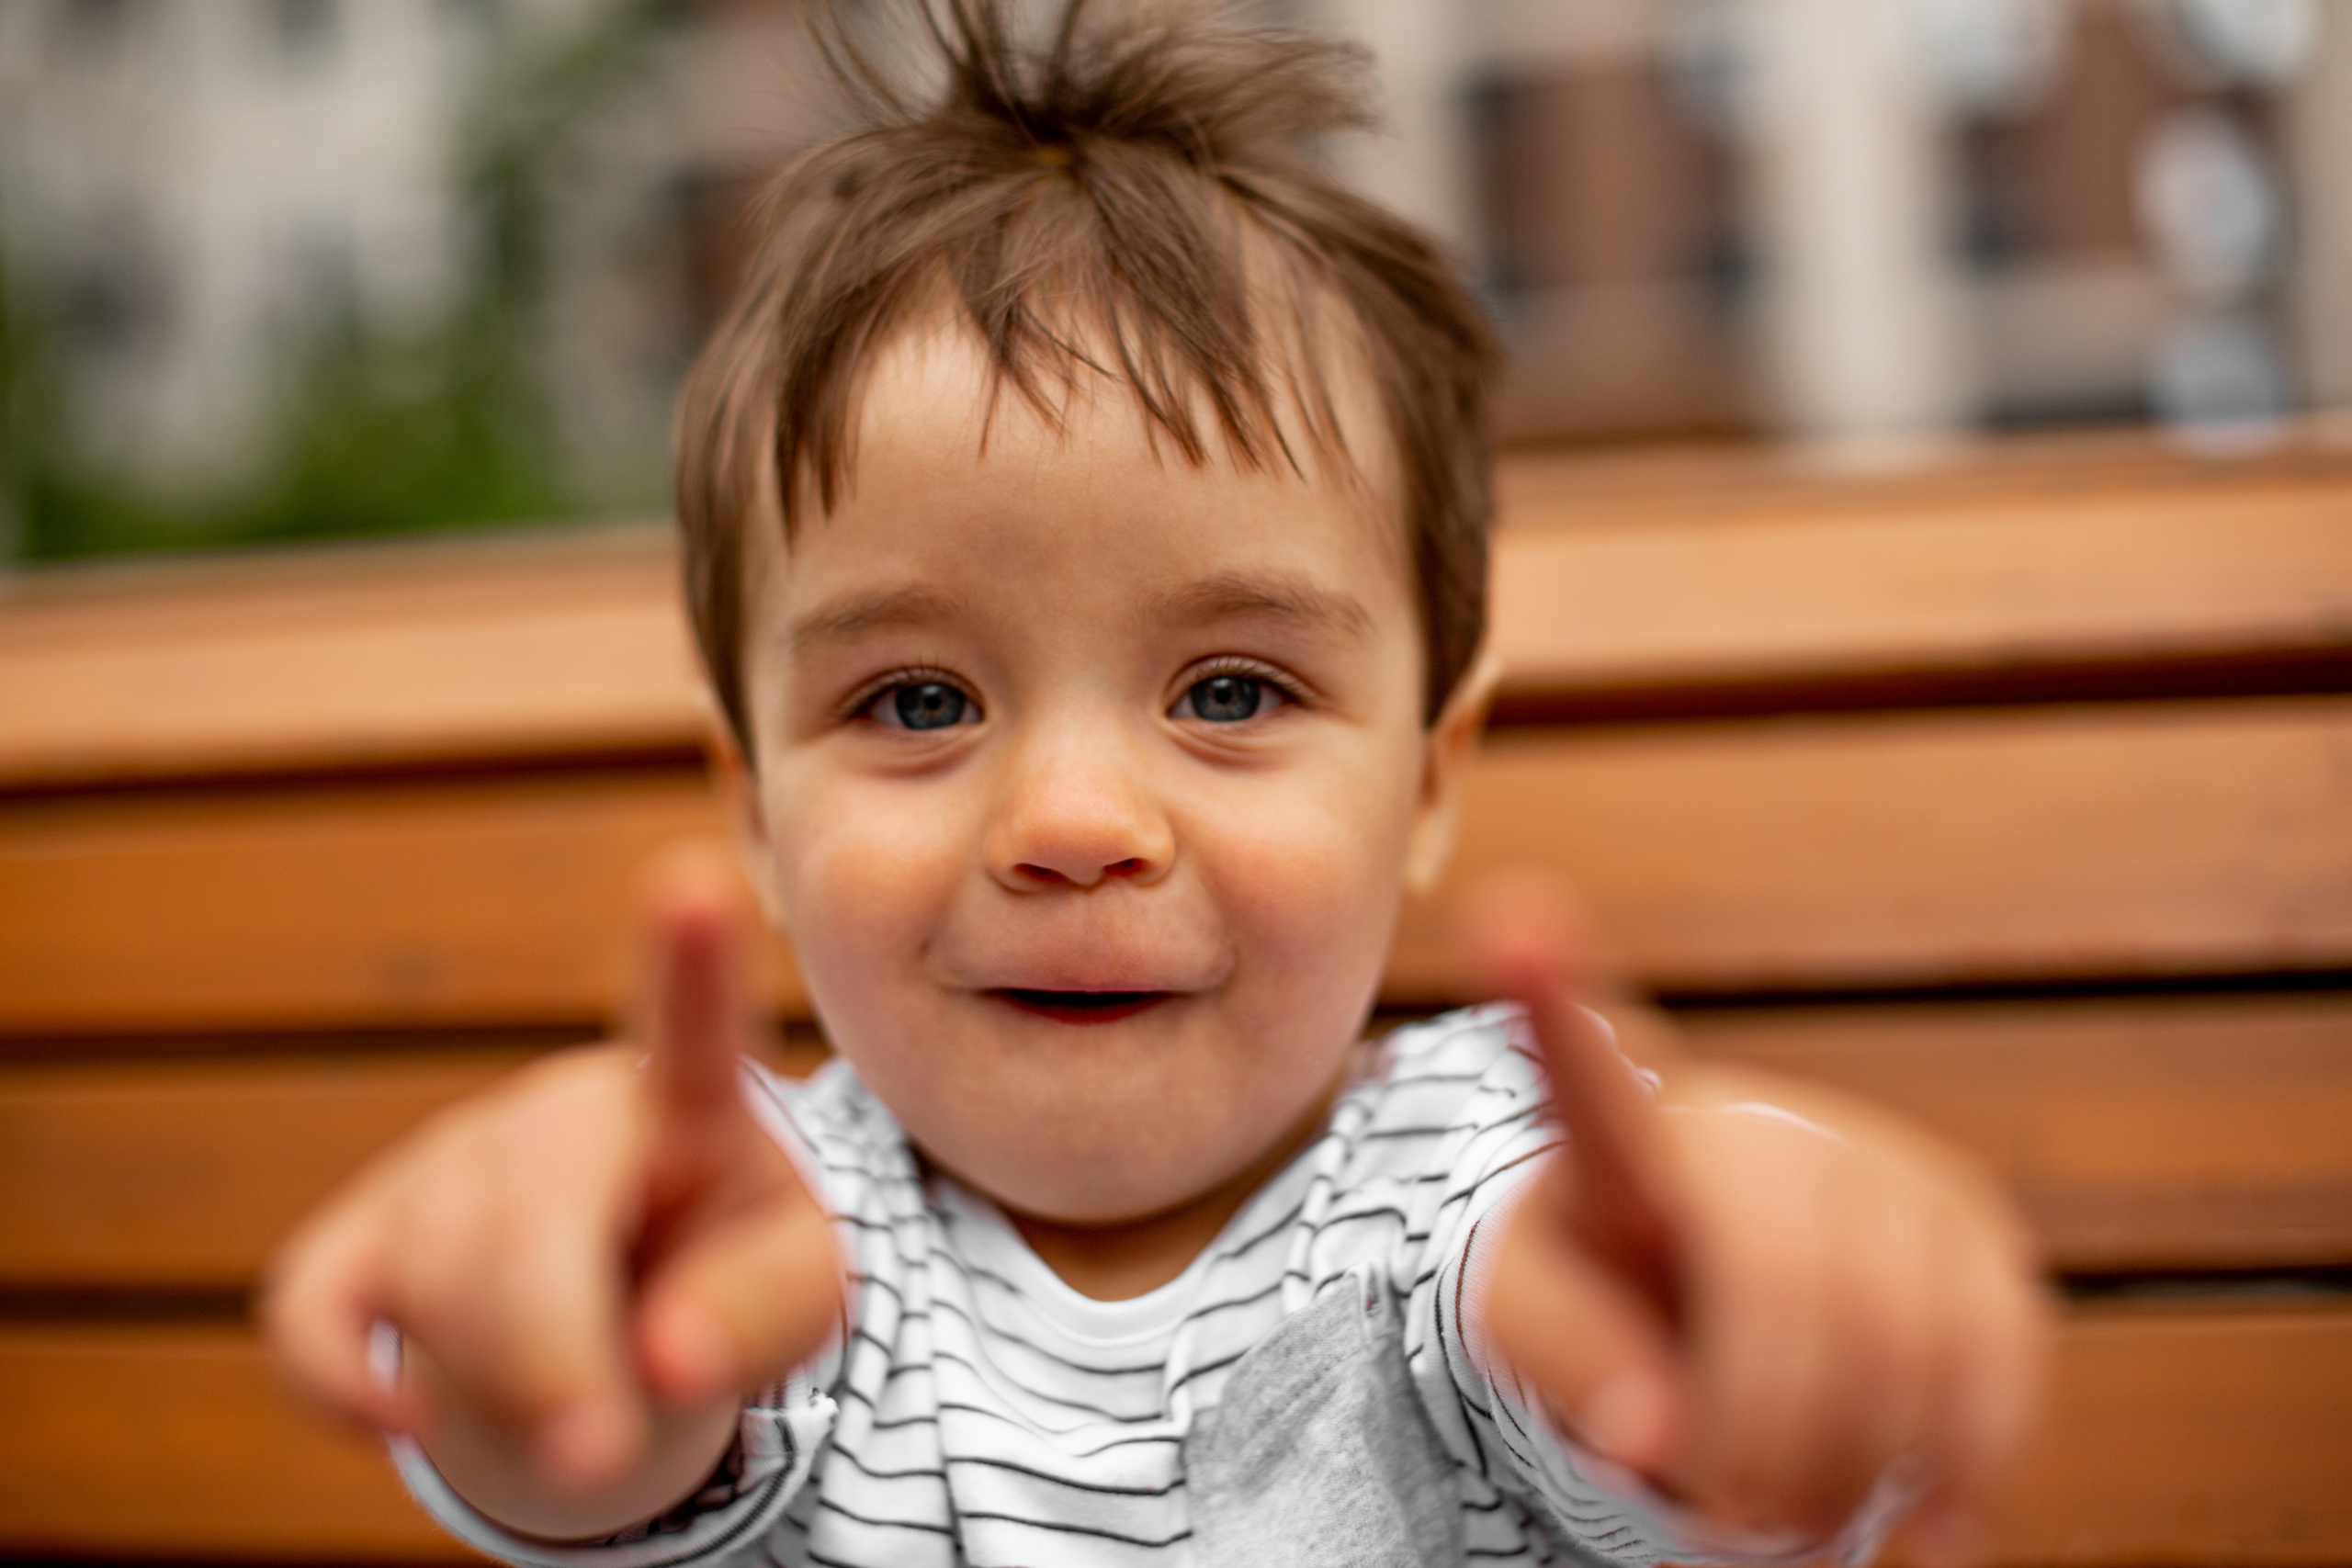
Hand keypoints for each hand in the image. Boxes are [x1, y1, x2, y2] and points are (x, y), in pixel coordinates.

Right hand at [264, 843, 842, 1538]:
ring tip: (582, 1418)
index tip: (692, 880)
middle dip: (555, 1360)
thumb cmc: (729, 1282)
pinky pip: (311, 1316)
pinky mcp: (357, 1238)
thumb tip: (663, 1358)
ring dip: (504, 1394)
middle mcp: (557, 1112)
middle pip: (523, 1228)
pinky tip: (406, 1422)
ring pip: (433, 1287)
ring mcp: (446, 1165)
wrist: (638, 1317)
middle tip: (605, 1457)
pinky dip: (350, 1389)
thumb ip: (759, 1315)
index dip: (691, 957)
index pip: (691, 1024)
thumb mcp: (796, 1301)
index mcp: (691, 1102)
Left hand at [1465, 876, 2046, 1562]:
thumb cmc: (1606, 1306)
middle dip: (1762, 1440)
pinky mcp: (1974, 1228)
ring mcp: (1879, 1167)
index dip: (1549, 996)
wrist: (1710, 1295)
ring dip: (1854, 1472)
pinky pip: (2001, 1361)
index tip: (1514, 919)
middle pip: (1785, 1291)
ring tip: (1791, 1518)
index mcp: (1618, 1139)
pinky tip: (1922, 1532)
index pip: (1580, 1068)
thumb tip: (1654, 1436)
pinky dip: (1964, 1468)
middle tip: (1726, 1522)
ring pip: (1906, 1343)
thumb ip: (1572, 1367)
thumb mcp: (1536, 1327)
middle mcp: (1758, 1126)